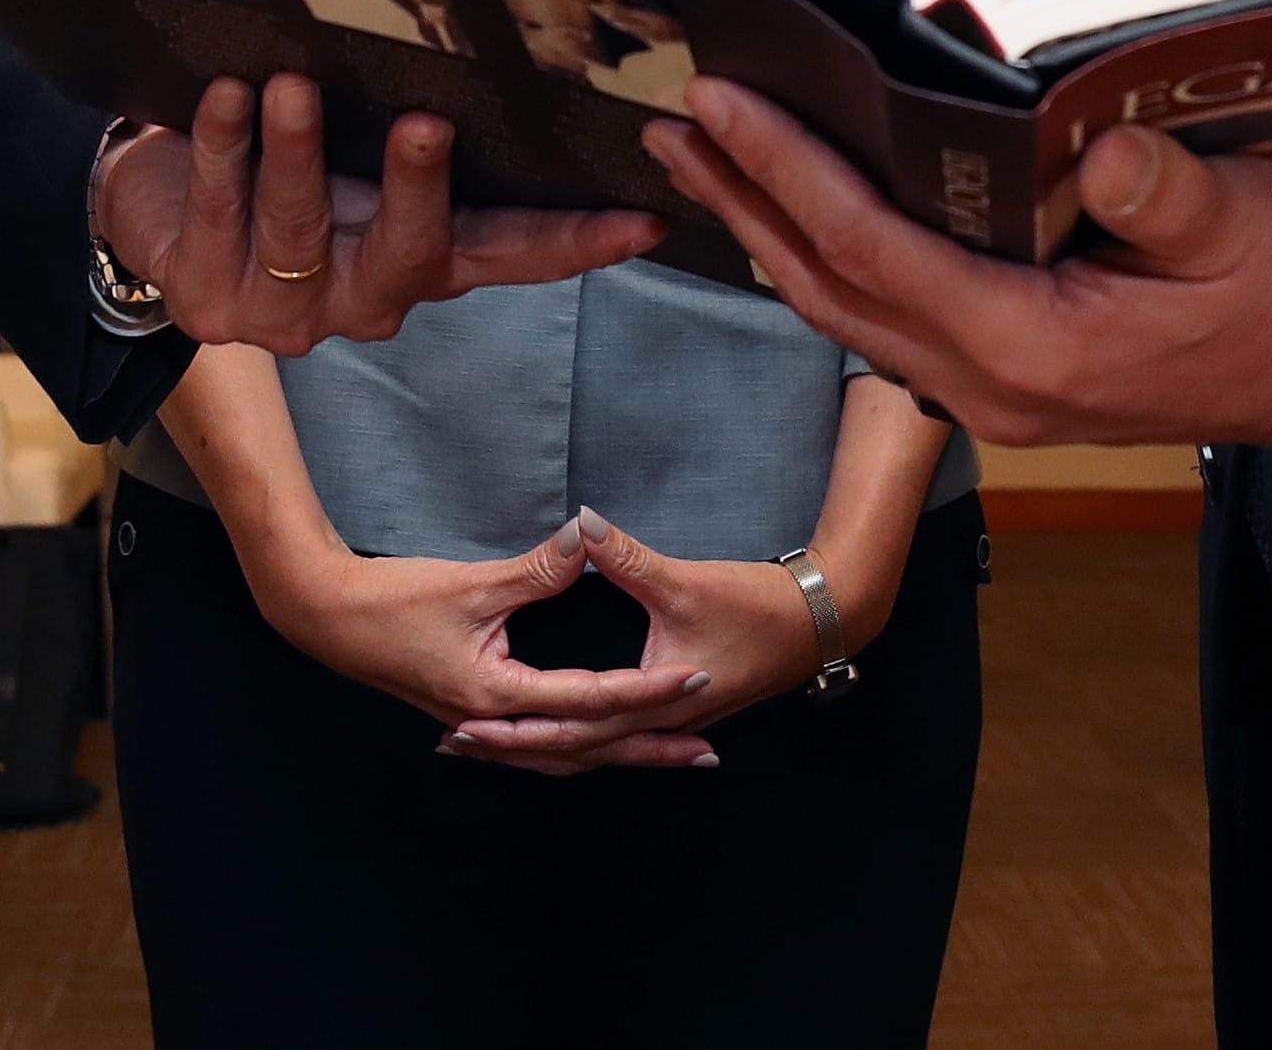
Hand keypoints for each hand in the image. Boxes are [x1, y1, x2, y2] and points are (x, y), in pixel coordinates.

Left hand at [98, 74, 662, 356]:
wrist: (155, 205)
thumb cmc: (277, 161)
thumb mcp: (356, 150)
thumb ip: (418, 131)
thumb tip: (484, 46)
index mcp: (420, 261)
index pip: (513, 255)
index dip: (576, 243)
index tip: (640, 219)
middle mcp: (363, 298)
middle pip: (410, 254)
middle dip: (417, 188)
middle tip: (425, 122)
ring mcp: (284, 310)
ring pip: (301, 231)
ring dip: (297, 152)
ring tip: (292, 85)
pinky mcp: (207, 298)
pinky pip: (220, 214)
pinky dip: (224, 148)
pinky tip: (227, 96)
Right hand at [236, 521, 704, 771]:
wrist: (327, 618)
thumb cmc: (392, 601)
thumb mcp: (471, 583)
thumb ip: (536, 569)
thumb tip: (587, 541)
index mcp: (498, 695)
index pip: (592, 699)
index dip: (648, 689)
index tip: (695, 679)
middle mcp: (494, 725)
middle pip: (587, 749)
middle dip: (649, 749)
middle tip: (707, 752)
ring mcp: (480, 728)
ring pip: (562, 756)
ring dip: (617, 754)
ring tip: (667, 754)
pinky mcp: (471, 718)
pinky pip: (536, 748)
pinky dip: (573, 749)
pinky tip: (592, 745)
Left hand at [441, 512, 887, 772]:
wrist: (817, 624)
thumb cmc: (756, 605)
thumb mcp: (682, 581)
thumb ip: (623, 556)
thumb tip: (579, 523)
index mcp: (651, 698)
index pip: (570, 723)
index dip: (514, 723)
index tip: (463, 721)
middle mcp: (656, 722)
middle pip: (572, 748)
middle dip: (513, 748)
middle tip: (453, 744)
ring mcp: (669, 721)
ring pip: (592, 748)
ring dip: (541, 747)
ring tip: (486, 743)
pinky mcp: (677, 710)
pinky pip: (613, 735)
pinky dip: (576, 737)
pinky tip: (556, 728)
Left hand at [647, 80, 1271, 449]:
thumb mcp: (1248, 229)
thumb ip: (1161, 194)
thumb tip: (1090, 147)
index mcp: (1035, 348)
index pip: (876, 250)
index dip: (792, 174)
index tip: (725, 105)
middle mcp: (993, 386)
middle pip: (833, 287)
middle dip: (744, 201)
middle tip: (666, 123)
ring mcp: (997, 395)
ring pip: (849, 312)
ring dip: (770, 232)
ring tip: (701, 160)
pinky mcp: (1014, 380)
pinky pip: (889, 321)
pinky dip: (828, 262)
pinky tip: (797, 220)